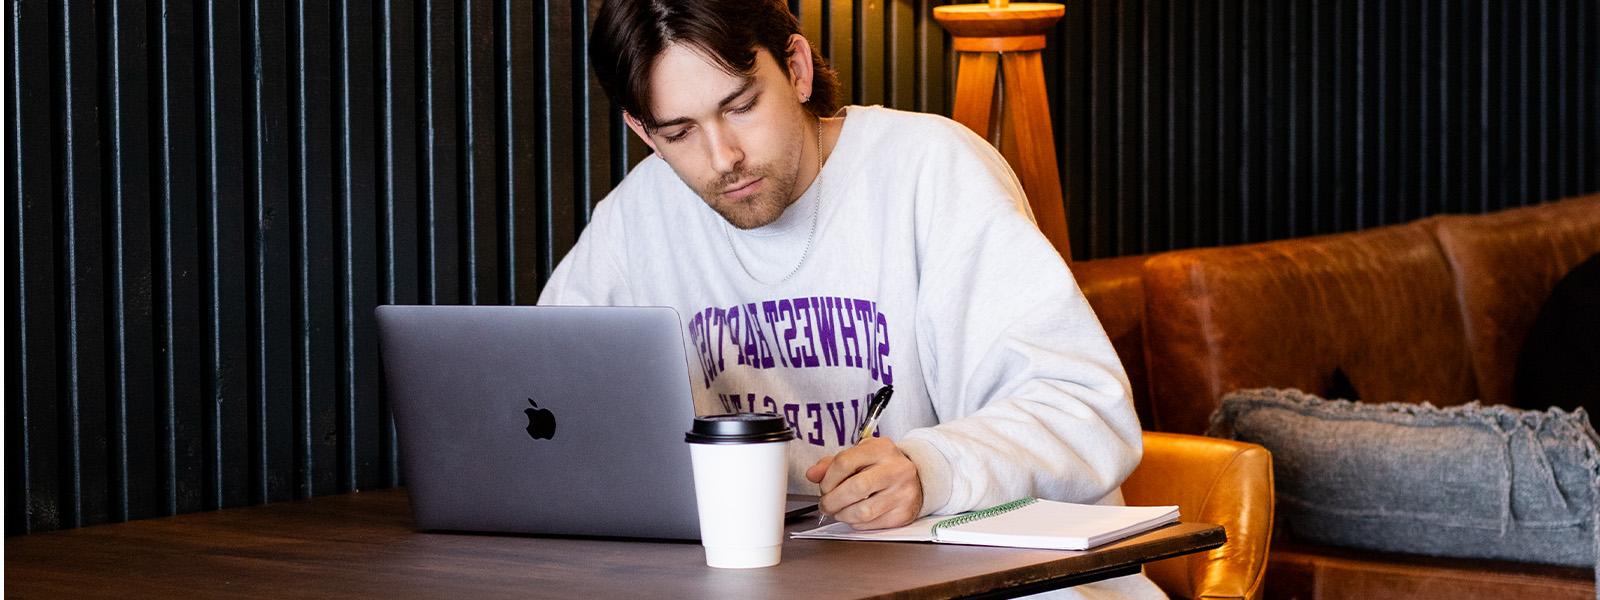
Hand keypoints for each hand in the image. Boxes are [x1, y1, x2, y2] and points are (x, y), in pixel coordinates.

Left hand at [805, 437, 922, 529]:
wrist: (917, 477)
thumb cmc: (882, 465)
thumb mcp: (860, 455)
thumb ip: (832, 464)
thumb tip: (812, 474)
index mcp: (881, 449)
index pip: (844, 462)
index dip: (827, 479)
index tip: (823, 487)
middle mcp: (896, 469)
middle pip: (855, 488)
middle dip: (832, 501)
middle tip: (826, 504)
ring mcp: (902, 492)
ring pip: (863, 512)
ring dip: (843, 515)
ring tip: (839, 511)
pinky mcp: (903, 513)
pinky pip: (872, 524)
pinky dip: (857, 523)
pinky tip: (855, 515)